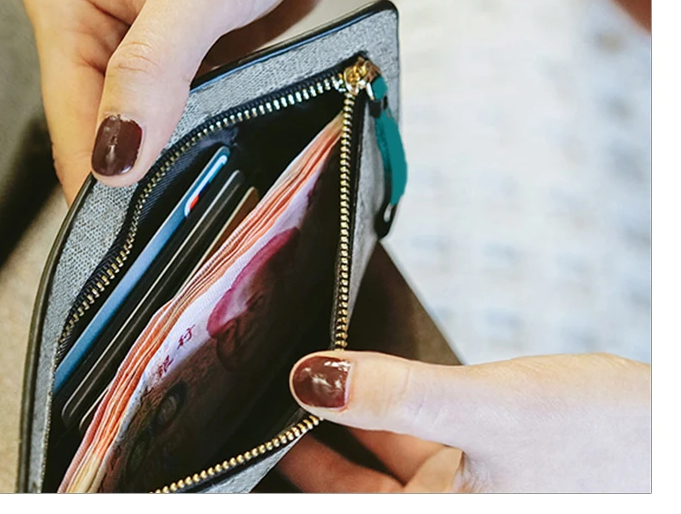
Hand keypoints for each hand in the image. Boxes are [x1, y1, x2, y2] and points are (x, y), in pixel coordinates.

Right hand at [23, 0, 323, 202]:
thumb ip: (152, 69)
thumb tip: (116, 155)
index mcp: (68, 6)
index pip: (71, 123)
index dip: (97, 185)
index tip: (123, 242)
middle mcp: (101, 28)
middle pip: (109, 131)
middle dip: (143, 177)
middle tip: (175, 230)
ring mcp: (147, 44)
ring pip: (152, 126)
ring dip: (179, 157)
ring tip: (205, 197)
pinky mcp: (189, 51)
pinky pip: (190, 109)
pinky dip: (210, 131)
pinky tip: (229, 150)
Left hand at [279, 351, 650, 491]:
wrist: (672, 439)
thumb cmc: (612, 443)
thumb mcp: (493, 411)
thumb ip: (398, 394)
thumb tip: (312, 378)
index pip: (338, 502)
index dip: (289, 480)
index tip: (241, 454)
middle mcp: (444, 511)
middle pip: (347, 488)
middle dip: (301, 453)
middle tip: (251, 415)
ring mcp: (459, 493)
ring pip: (373, 465)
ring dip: (335, 429)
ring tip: (290, 392)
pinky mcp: (477, 469)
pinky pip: (409, 443)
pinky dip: (381, 416)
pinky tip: (356, 383)